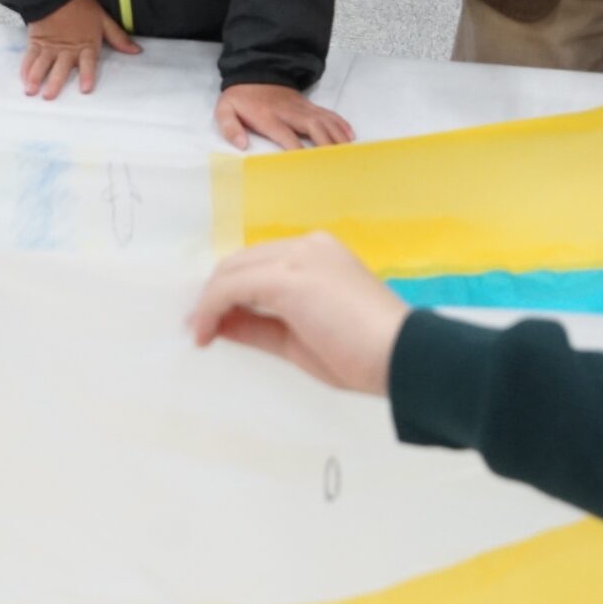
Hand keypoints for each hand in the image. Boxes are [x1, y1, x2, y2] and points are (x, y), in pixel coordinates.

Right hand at [21, 0, 140, 98]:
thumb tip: (136, 51)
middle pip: (60, 68)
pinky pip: (30, 56)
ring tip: (31, 91)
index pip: (87, 63)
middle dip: (55, 82)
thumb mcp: (104, 20)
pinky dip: (26, 68)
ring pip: (42, 64)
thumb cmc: (81, 6)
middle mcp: (66, 49)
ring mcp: (49, 46)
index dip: (87, 75)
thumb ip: (118, 38)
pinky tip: (23, 79)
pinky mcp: (36, 41)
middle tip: (49, 96)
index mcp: (85, 45)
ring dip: (36, 78)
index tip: (85, 89)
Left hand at [188, 233, 407, 394]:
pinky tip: (206, 334)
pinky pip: (232, 288)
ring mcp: (299, 259)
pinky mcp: (288, 279)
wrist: (403, 356)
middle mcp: (308, 247)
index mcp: (320, 254)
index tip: (214, 322)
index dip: (232, 291)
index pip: (262, 264)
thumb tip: (220, 324)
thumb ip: (261, 327)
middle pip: (242, 262)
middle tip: (198, 328)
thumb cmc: (365, 355)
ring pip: (232, 271)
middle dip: (214, 294)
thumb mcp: (301, 340)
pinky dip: (211, 309)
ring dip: (209, 302)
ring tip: (199, 333)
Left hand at [216, 83, 355, 150]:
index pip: (287, 136)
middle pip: (313, 127)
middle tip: (337, 162)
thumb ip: (230, 127)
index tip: (307, 166)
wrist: (253, 71)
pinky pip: (328, 113)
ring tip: (349, 152)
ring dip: (338, 135)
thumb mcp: (225, 110)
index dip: (297, 151)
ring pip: (324, 120)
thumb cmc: (240, 98)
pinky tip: (349, 135)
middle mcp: (289, 112)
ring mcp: (302, 107)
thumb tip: (242, 145)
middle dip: (327, 144)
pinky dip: (340, 123)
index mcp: (269, 117)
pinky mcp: (308, 104)